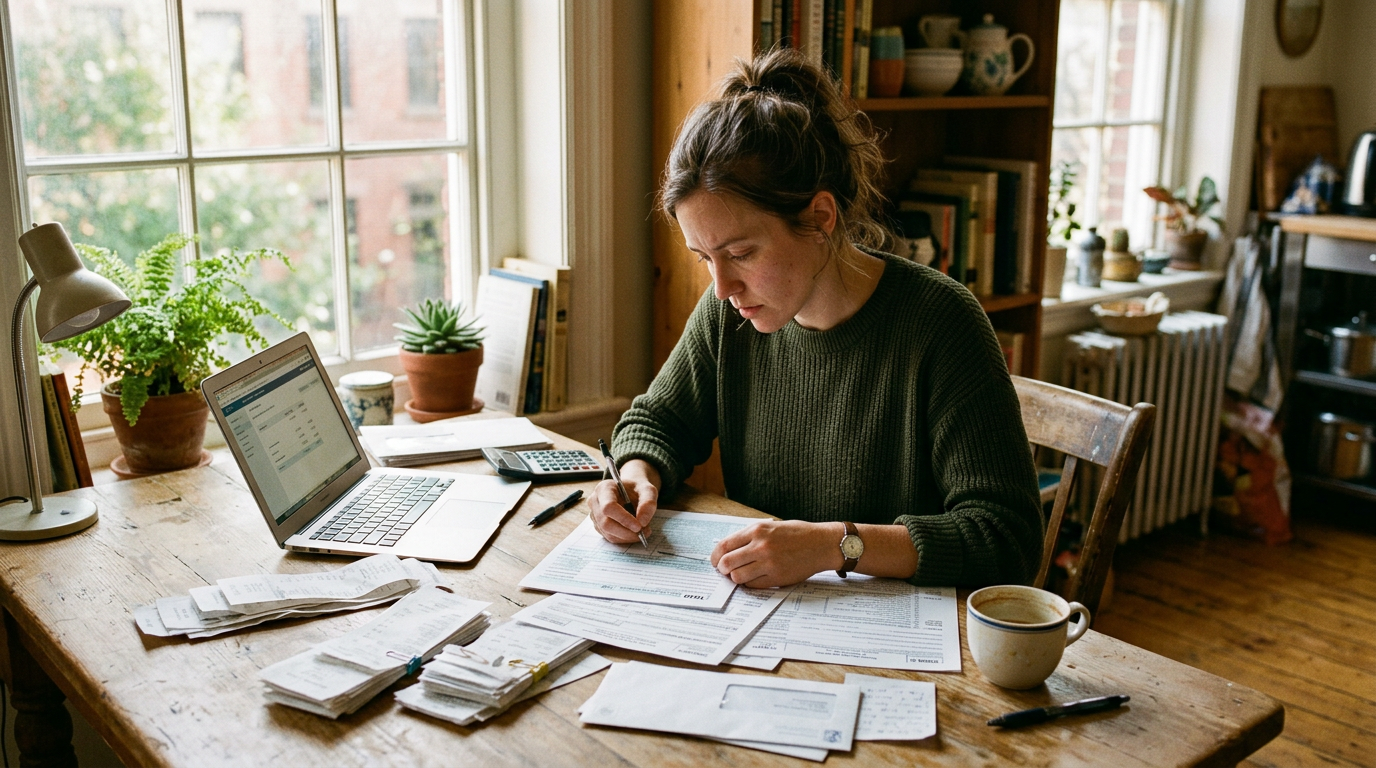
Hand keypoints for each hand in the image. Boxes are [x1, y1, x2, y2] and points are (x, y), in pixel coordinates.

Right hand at [590, 459, 660, 544]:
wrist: (630, 491)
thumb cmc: (637, 488)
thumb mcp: (648, 490)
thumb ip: (648, 503)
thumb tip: (642, 522)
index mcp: (604, 488)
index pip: (608, 507)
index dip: (623, 519)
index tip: (639, 526)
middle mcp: (595, 501)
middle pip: (606, 523)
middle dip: (627, 532)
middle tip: (645, 532)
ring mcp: (595, 515)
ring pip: (609, 533)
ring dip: (628, 537)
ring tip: (643, 531)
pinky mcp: (599, 526)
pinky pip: (611, 537)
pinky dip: (625, 538)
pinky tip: (634, 532)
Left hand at [710, 520, 843, 587]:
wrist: (822, 544)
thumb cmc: (797, 534)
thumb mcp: (771, 526)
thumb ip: (750, 536)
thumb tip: (728, 549)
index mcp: (757, 531)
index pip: (724, 546)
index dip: (715, 556)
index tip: (715, 561)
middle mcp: (761, 546)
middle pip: (726, 563)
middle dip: (722, 568)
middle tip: (725, 569)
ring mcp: (769, 563)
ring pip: (737, 576)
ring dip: (735, 577)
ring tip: (741, 573)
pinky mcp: (777, 577)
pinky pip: (752, 585)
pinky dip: (749, 583)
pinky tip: (754, 577)